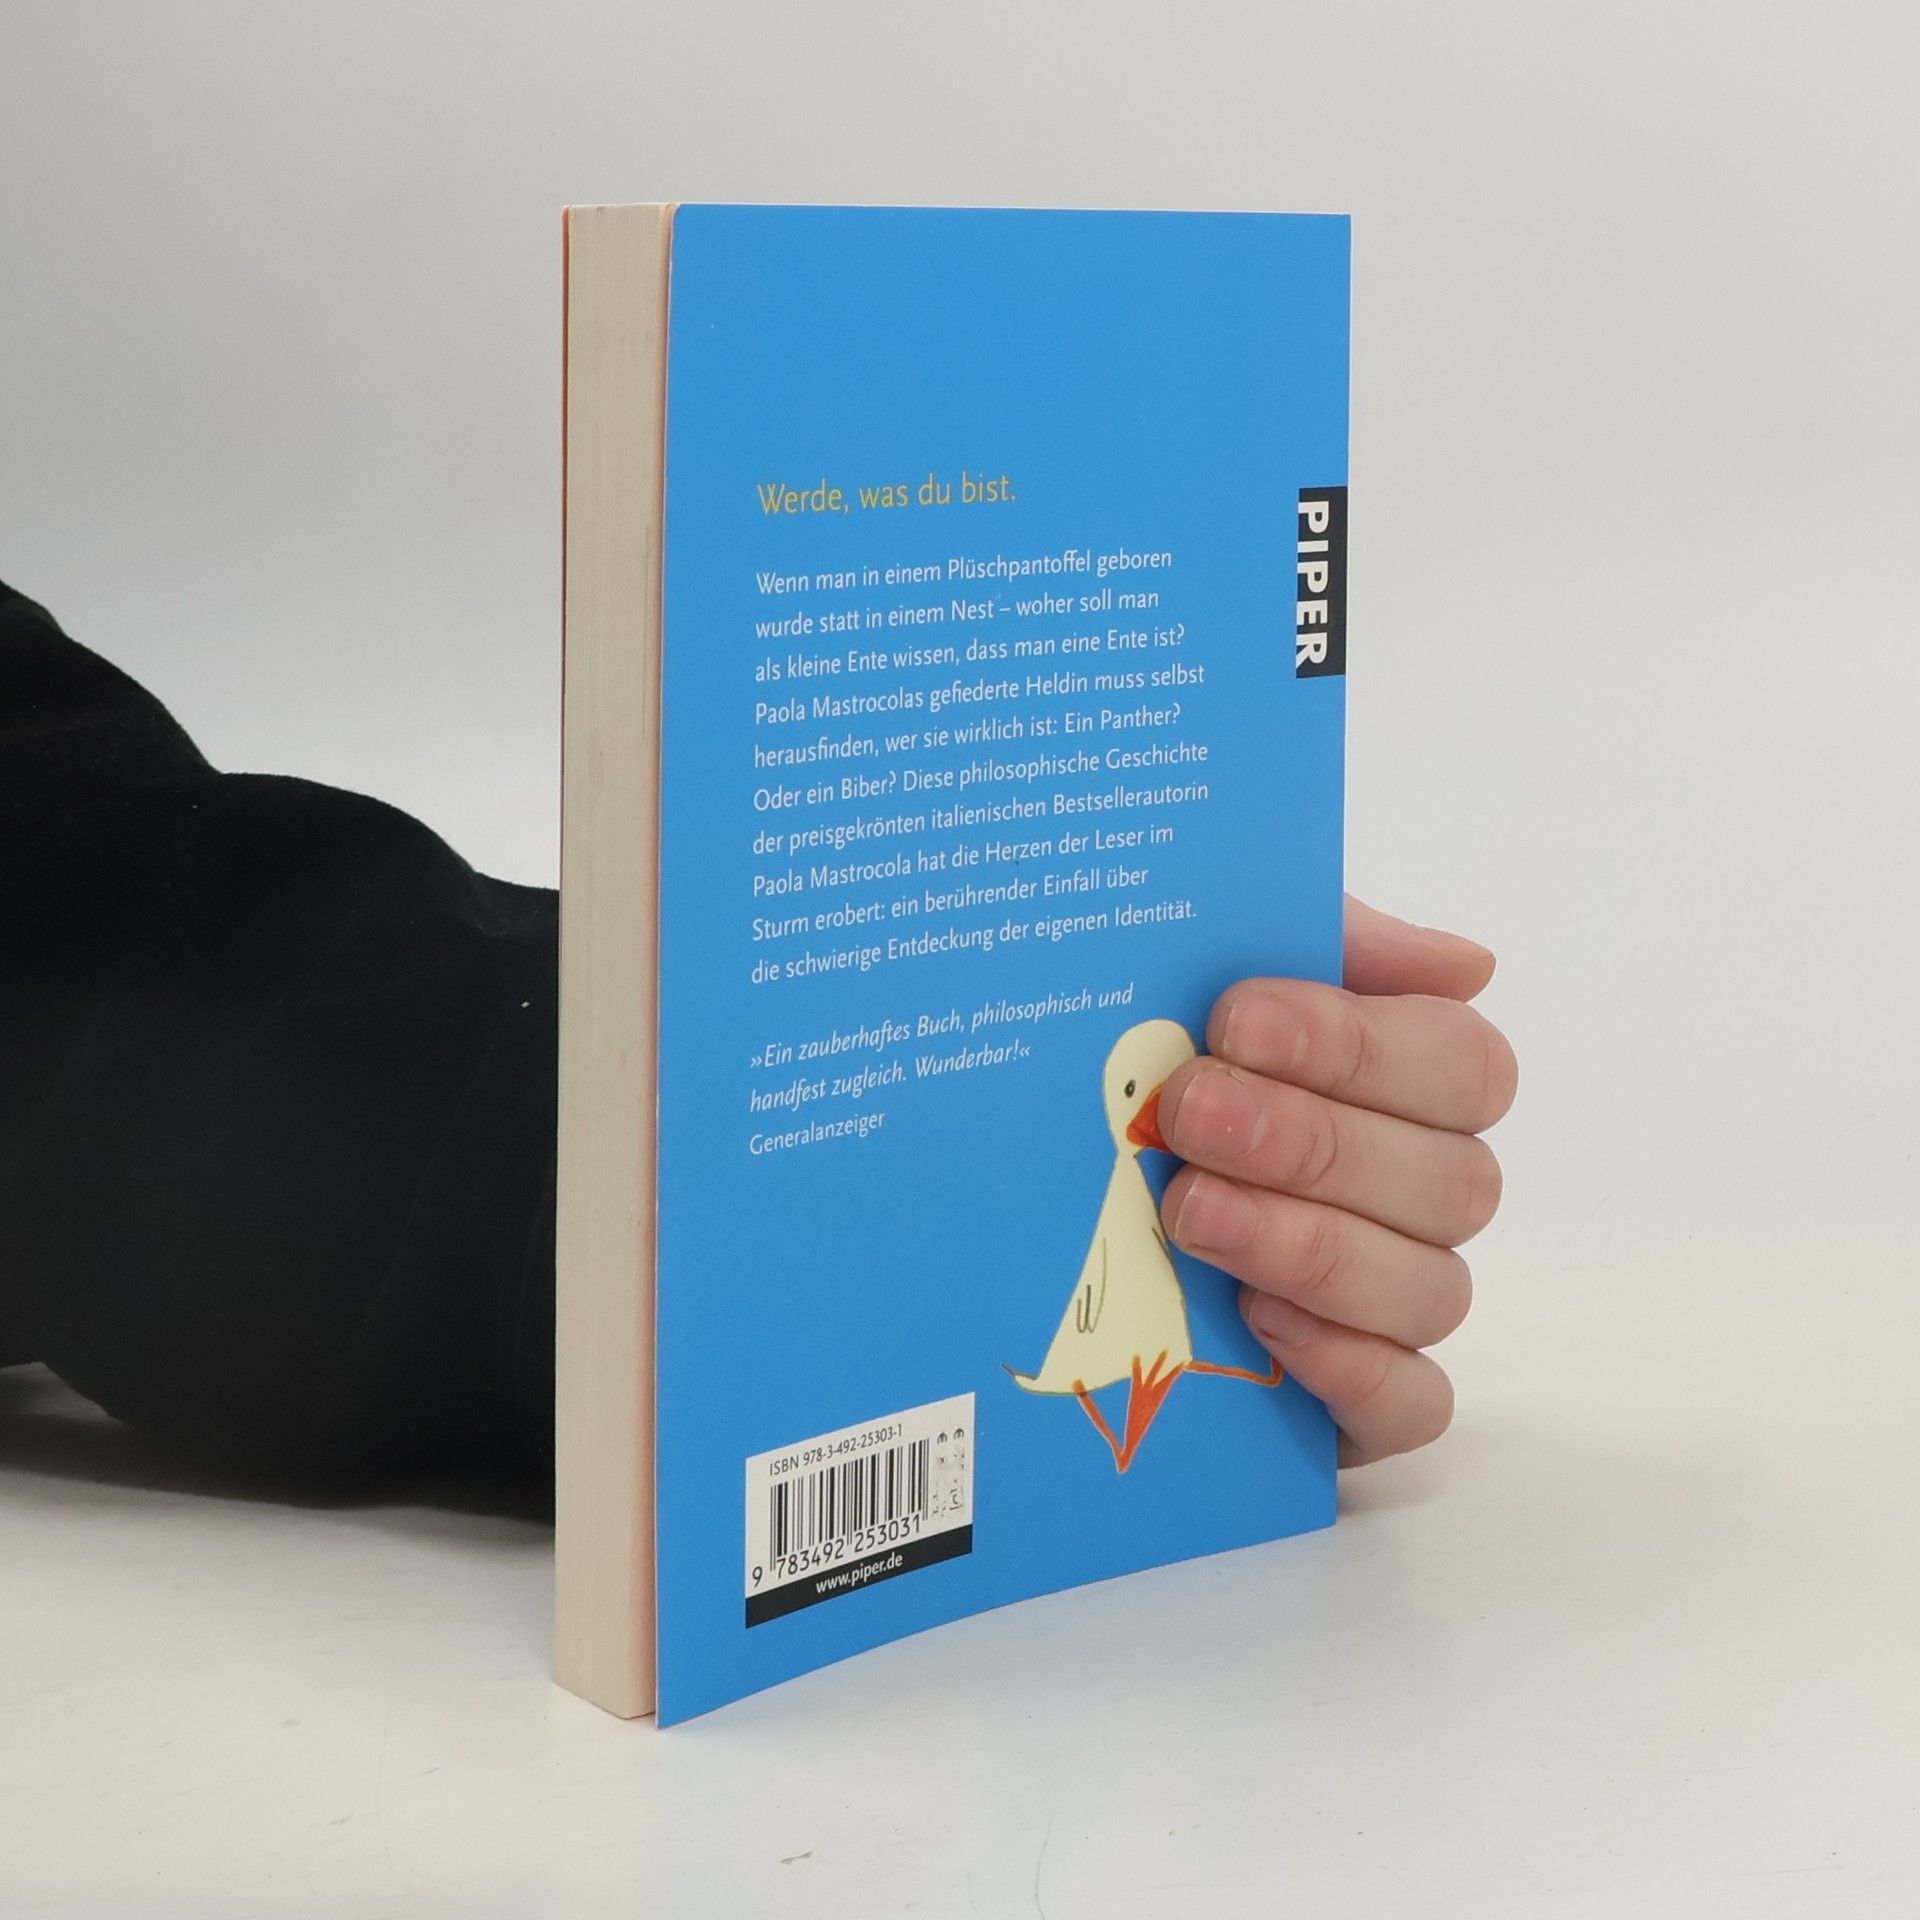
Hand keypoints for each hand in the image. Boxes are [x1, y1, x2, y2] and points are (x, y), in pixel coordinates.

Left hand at [1158, 898, 1515, 1466]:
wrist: (1039, 1185)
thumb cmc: (1156, 1064)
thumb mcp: (1214, 967)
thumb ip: (1326, 942)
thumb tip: (1469, 966)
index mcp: (1416, 1084)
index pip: (1462, 1066)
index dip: (1359, 1044)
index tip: (1236, 1019)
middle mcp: (1425, 1196)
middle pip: (1449, 1181)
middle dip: (1313, 1141)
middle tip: (1190, 1112)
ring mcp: (1399, 1303)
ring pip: (1431, 1289)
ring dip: (1309, 1244)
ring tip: (1189, 1213)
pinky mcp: (1363, 1405)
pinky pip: (1413, 1405)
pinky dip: (1347, 1364)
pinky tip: (1257, 1320)